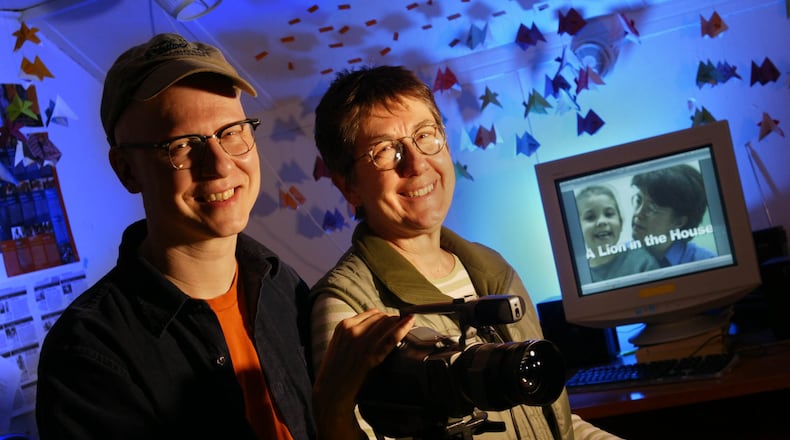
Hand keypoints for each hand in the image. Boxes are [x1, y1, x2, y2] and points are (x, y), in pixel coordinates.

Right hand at [312, 309, 413, 438]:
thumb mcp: (338, 345)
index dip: (385, 317)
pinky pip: (391, 337)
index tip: (393, 320)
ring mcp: (361, 342)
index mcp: (344, 326)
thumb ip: (351, 333)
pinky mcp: (370, 356)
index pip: (372, 313)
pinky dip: (403, 328)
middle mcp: (352, 330)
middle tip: (403, 324)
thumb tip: (371, 324)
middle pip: (382, 318)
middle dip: (394, 320)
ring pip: (388, 324)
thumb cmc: (335, 371)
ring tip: (408, 324)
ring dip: (400, 322)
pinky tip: (411, 322)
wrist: (331, 392)